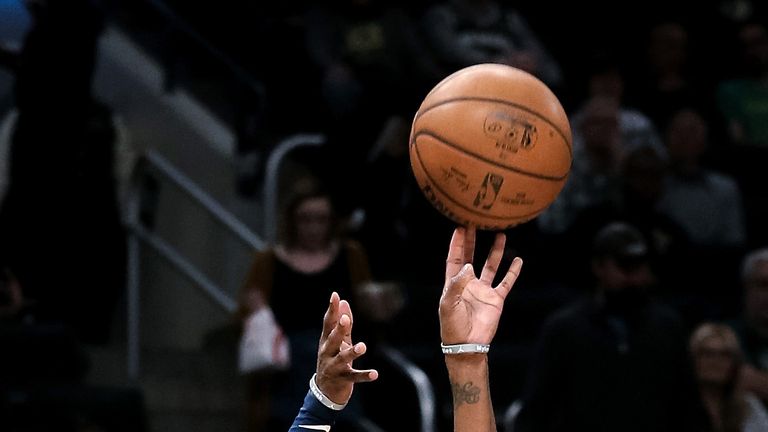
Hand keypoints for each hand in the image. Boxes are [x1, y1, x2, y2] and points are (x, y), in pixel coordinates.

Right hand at [316, 292, 377, 404]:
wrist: (325, 392)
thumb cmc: (333, 360)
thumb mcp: (338, 341)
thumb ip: (342, 322)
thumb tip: (344, 301)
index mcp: (326, 341)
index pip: (328, 323)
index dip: (331, 309)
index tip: (335, 296)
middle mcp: (327, 353)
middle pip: (333, 339)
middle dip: (339, 330)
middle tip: (346, 320)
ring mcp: (334, 367)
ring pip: (342, 358)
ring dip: (352, 352)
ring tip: (363, 346)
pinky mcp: (342, 380)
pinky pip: (354, 377)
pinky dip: (364, 376)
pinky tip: (375, 374)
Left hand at [439, 227, 522, 344]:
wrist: (467, 345)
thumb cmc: (452, 326)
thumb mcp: (448, 304)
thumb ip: (456, 284)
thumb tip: (468, 265)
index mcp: (454, 283)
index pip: (455, 258)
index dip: (457, 243)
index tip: (460, 227)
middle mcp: (469, 283)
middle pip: (471, 257)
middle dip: (472, 241)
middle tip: (475, 223)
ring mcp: (483, 290)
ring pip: (491, 266)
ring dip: (495, 252)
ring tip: (500, 235)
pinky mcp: (496, 299)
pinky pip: (506, 282)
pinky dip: (513, 271)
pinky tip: (518, 260)